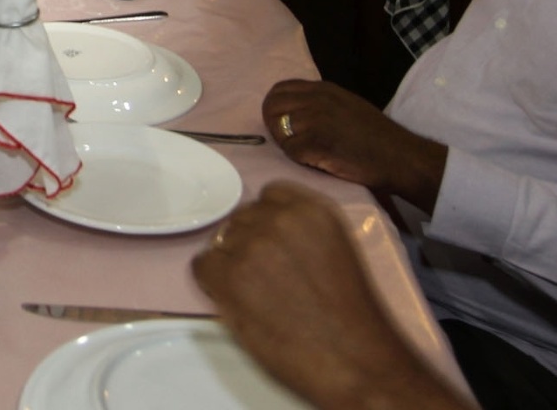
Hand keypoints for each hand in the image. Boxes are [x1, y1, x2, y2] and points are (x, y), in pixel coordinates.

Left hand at [193, 182, 473, 409]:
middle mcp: (279, 219)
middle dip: (247, 243)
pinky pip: (201, 265)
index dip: (266, 221)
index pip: (270, 195)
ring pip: (220, 241)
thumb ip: (305, 233)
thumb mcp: (339, 252)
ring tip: (254, 294)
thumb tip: (273, 234)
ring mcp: (251, 245)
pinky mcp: (229, 276)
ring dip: (230, 263)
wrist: (354, 360)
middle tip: (262, 276)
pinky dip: (212, 282)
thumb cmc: (353, 320)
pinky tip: (236, 300)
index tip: (269, 240)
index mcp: (314, 210)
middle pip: (242, 218)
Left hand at [261, 79, 447, 211]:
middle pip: (271, 107)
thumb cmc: (376, 135)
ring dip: (287, 144)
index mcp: (323, 89)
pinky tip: (316, 161)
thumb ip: (320, 103)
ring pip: (278, 130)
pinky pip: (290, 151)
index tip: (280, 123)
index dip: (274, 107)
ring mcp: (316, 119)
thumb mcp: (346, 105)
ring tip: (307, 153)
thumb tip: (293, 110)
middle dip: (273, 126)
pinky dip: (299, 159)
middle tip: (289, 142)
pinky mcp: (316, 142)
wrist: (399, 156)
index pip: (280, 89)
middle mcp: (316, 99)